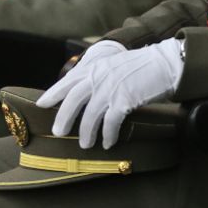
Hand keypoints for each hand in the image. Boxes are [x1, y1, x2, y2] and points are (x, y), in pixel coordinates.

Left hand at [38, 39, 181, 147]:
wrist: (166, 63)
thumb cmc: (143, 66)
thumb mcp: (115, 64)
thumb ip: (99, 74)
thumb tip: (85, 93)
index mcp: (96, 66)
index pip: (68, 80)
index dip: (53, 93)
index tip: (41, 103)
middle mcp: (100, 76)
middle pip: (73, 100)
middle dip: (63, 118)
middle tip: (59, 132)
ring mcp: (111, 88)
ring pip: (90, 116)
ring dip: (86, 133)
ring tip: (86, 144)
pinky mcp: (124, 100)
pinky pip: (110, 123)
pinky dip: (107, 135)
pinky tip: (108, 142)